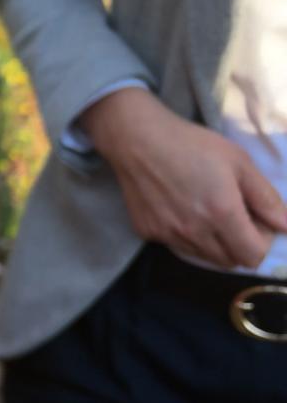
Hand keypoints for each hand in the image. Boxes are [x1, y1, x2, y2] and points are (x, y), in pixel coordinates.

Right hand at [81, 88, 286, 268]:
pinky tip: (179, 208)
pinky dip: (186, 235)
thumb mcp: (239, 162)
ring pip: (203, 257)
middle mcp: (195, 232)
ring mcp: (168, 235)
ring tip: (207, 212)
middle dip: (240, 245)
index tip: (256, 221)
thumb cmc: (192, 145)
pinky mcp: (148, 233)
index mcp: (222, 214)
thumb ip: (266, 198)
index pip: (252, 256)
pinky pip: (177, 245)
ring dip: (214, 243)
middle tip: (235, 217)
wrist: (137, 140)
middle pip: (229, 262)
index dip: (262, 242)